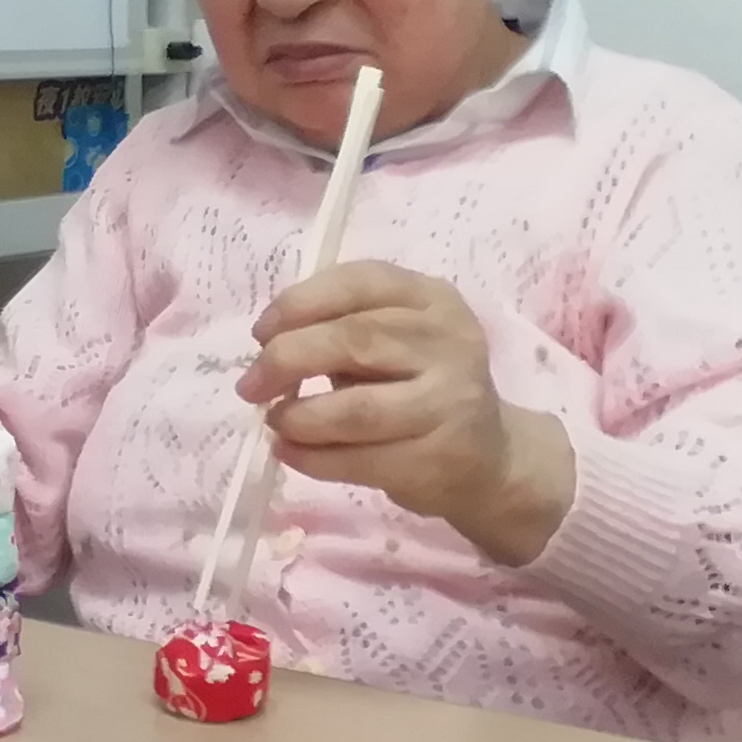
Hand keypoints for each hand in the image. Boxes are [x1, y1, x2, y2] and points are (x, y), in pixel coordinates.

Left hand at [236, 262, 575, 565]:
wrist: (490, 457)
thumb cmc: (422, 387)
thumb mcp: (394, 340)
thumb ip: (341, 328)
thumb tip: (267, 345)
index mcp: (432, 299)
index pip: (360, 281)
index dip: (299, 303)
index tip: (261, 332)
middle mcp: (448, 343)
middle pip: (352, 340)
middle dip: (286, 360)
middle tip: (251, 385)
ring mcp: (449, 403)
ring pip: (355, 409)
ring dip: (298, 416)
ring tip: (275, 421)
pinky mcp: (437, 458)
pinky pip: (360, 459)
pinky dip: (311, 458)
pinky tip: (289, 453)